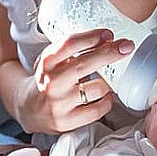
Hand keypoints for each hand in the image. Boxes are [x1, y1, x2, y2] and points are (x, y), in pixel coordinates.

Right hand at [19, 28, 133, 133]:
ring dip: (109, 81)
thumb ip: (73, 50)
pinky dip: (107, 100)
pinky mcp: (67, 121)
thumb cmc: (48, 80)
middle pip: (85, 64)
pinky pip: (98, 109)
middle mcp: (51, 82)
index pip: (69, 44)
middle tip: (126, 46)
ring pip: (97, 88)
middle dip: (109, 53)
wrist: (29, 108)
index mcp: (47, 62)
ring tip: (109, 78)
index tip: (108, 34)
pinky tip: (105, 95)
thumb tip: (106, 40)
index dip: (91, 37)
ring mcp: (59, 103)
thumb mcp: (53, 60)